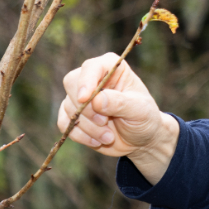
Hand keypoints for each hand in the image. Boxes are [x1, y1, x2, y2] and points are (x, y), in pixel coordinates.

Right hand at [58, 53, 178, 183]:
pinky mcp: (73, 115)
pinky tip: (97, 141)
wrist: (140, 140)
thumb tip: (96, 100)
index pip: (91, 67)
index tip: (85, 99)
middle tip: (104, 122)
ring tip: (109, 136)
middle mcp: (92, 78)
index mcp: (111, 67)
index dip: (86, 82)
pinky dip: (80, 135)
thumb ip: (120, 103)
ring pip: (69, 107)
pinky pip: (64, 123)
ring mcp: (80, 97)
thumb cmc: (144, 118)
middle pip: (71, 84)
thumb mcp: (140, 110)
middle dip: (86, 108)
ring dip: (88, 127)